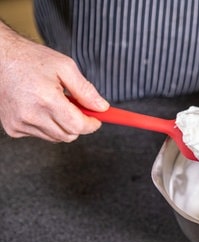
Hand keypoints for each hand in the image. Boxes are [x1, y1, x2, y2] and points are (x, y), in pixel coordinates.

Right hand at [0, 22, 108, 141]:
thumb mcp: (66, 67)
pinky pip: (41, 134)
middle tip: (77, 107)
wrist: (0, 59)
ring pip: (56, 137)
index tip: (97, 118)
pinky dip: (47, 125)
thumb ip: (86, 90)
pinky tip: (41, 108)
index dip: (92, 124)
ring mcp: (20, 124)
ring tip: (56, 103)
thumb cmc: (31, 60)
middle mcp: (31, 115)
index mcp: (46, 99)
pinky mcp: (13, 128)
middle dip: (79, 124)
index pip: (78, 126)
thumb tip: (102, 107)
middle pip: (69, 135)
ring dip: (62, 125)